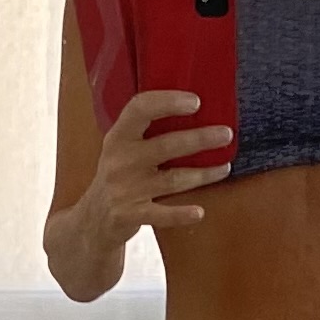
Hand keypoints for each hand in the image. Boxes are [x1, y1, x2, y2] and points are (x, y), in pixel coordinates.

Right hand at [86, 90, 232, 246]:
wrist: (93, 218)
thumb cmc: (118, 172)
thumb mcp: (122, 145)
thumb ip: (146, 128)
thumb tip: (194, 105)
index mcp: (119, 136)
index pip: (140, 109)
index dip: (168, 102)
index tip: (196, 101)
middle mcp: (120, 160)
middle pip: (166, 145)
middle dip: (199, 139)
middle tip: (226, 133)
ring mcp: (124, 189)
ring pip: (172, 179)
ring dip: (203, 173)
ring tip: (226, 166)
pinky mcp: (130, 215)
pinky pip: (161, 214)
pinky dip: (181, 214)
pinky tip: (200, 211)